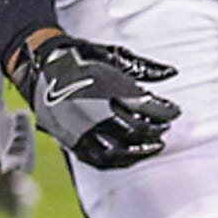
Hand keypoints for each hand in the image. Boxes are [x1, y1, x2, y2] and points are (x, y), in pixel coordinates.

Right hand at [10, 35, 180, 169]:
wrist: (42, 64)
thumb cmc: (81, 58)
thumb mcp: (113, 55)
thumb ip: (143, 66)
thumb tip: (172, 72)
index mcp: (104, 89)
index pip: (145, 107)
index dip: (165, 111)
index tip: (175, 111)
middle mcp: (91, 112)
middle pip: (133, 130)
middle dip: (154, 131)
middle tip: (165, 128)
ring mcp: (78, 129)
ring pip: (115, 151)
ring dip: (139, 152)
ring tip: (155, 146)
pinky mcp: (69, 140)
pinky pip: (96, 160)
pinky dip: (118, 162)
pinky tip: (131, 157)